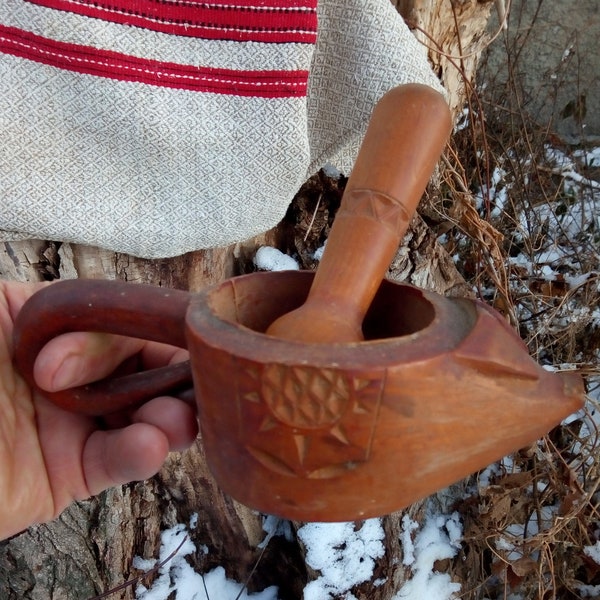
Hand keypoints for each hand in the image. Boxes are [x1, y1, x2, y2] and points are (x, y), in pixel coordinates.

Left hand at [0, 281, 197, 539]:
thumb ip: (54, 302)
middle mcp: (69, 376)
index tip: (181, 336)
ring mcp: (70, 425)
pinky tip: (149, 445)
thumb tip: (115, 315)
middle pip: (143, 369)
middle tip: (191, 385)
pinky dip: (140, 455)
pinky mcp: (66, 475)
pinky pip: (115, 463)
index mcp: (51, 329)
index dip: (154, 328)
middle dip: (176, 376)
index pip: (121, 323)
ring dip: (171, 417)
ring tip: (175, 421)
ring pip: (142, 417)